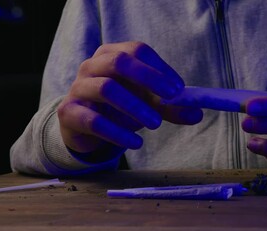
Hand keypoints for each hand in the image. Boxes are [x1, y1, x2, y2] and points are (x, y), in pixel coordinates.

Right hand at [57, 42, 202, 157]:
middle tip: (171, 98)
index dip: (160, 68)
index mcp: (112, 54)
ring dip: (135, 107)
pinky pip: (94, 120)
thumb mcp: (146, 104)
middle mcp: (92, 65)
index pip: (137, 50)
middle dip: (149, 78)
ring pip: (106, 88)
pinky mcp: (69, 112)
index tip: (179, 89)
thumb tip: (197, 113)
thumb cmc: (118, 107)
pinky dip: (118, 132)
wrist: (84, 127)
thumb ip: (170, 107)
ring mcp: (78, 87)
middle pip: (119, 61)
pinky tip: (136, 142)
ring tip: (156, 124)